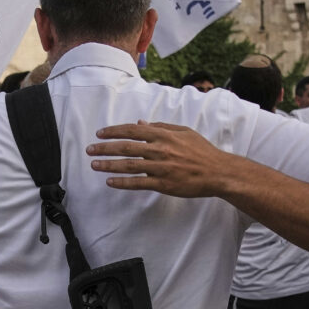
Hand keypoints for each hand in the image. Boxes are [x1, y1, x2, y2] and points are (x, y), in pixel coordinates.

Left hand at [87, 122, 232, 197]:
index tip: (100, 133)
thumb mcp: (183, 132)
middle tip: (90, 150)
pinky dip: (123, 183)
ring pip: (129, 166)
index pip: (132, 131)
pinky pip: (138, 183)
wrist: (217, 172)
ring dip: (109, 165)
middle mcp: (160, 150)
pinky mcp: (163, 184)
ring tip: (94, 165)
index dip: (114, 131)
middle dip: (105, 148)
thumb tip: (140, 124)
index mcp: (164, 135)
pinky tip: (110, 182)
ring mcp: (160, 168)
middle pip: (126, 147)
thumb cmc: (202, 151)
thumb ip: (161, 127)